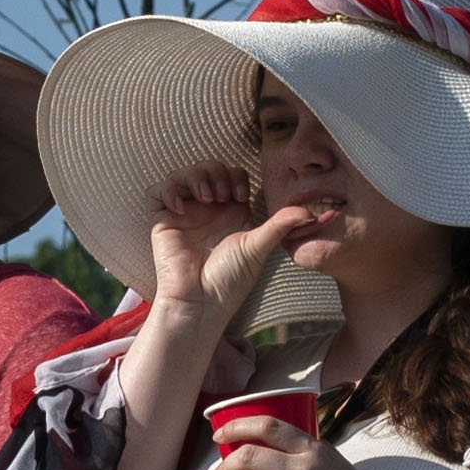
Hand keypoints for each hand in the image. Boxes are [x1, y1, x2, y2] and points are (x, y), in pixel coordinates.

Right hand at [145, 160, 339, 321]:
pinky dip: (169, 190)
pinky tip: (180, 207)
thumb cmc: (230, 280)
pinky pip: (158, 190)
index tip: (241, 195)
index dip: (235, 176)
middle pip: (208, 168)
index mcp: (231, 212)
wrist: (201, 301)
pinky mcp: (163, 220)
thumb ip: (282, 225)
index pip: (232, 174)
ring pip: (184, 174)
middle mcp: (207, 210)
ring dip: (195, 176)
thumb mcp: (259, 247)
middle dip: (216, 173)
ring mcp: (184, 214)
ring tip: (205, 197)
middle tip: (222, 195)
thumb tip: (311, 213)